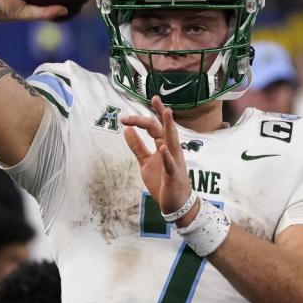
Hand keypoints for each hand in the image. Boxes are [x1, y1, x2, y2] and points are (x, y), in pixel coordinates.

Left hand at [121, 96, 196, 225]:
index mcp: (164, 145)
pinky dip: (166, 156)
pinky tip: (162, 148)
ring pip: (172, 141)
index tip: (130, 113)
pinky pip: (170, 164)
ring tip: (167, 112)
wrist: (176, 204)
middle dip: (160, 113)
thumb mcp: (145, 162)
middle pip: (164, 128)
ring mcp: (174, 162)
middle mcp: (171, 150)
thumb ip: (137, 146)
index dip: (144, 117)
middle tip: (154, 98)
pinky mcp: (174, 175)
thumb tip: (127, 130)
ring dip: (169, 127)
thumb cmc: (162, 181)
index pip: (155, 126)